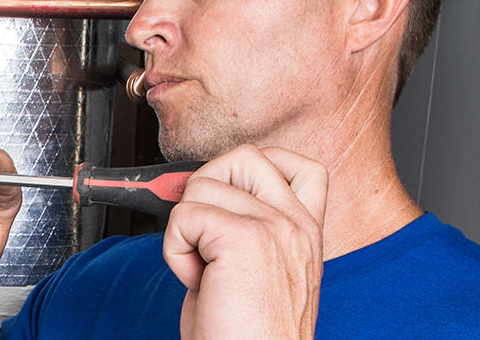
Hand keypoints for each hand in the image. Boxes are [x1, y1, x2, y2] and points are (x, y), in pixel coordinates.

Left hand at [164, 145, 327, 339]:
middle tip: (205, 241)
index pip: (296, 165)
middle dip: (206, 190)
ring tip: (205, 273)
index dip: (249, 171)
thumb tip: (203, 196)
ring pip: (202, 186)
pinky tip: (197, 281)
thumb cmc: (244, 337)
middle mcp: (296, 225)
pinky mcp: (244, 239)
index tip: (225, 206)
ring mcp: (275, 228)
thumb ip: (243, 230)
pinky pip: (185, 216)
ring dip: (186, 230)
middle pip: (243, 157)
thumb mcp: (254, 273)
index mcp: (304, 233)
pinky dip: (175, 249)